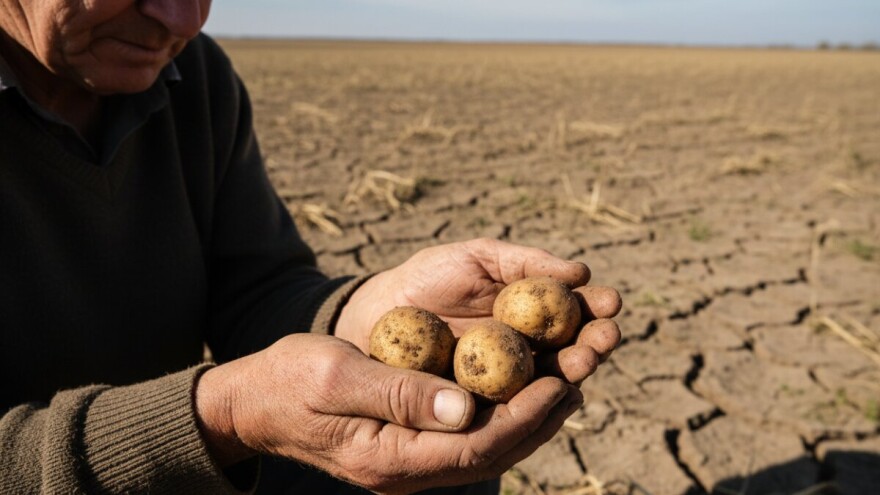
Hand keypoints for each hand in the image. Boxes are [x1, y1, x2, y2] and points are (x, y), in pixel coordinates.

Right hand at [195, 333, 581, 493]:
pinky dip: (502, 413)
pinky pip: (468, 437)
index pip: (475, 445)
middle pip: (491, 453)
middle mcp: (406, 471)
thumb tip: (464, 406)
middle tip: (579, 376)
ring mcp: (409, 464)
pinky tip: (520, 387)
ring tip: (566, 380)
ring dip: (529, 417)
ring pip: (485, 448)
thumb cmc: (289, 380)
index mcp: (390, 459)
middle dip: (541, 417)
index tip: (558, 379)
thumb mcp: (338, 375)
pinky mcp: (408, 448)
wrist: (254, 403)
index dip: (523, 414)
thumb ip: (398, 392)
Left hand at [336, 238, 621, 383]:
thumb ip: (525, 262)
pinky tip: (552, 394)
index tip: (611, 302)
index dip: (597, 308)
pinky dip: (536, 402)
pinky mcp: (483, 405)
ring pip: (550, 380)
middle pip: (573, 349)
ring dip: (572, 372)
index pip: (576, 312)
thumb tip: (580, 271)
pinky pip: (515, 407)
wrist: (378, 314)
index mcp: (533, 311)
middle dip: (593, 343)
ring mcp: (508, 379)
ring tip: (582, 360)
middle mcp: (529, 347)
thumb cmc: (430, 277)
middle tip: (603, 337)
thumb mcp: (479, 258)